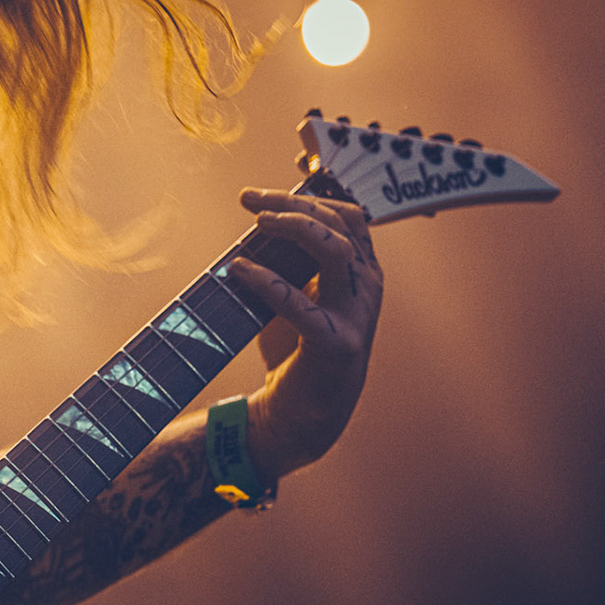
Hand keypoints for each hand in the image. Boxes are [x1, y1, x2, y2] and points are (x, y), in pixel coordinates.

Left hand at [222, 188, 383, 479]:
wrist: (302, 412)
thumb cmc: (295, 346)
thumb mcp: (295, 292)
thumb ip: (285, 258)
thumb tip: (255, 217)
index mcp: (362, 271)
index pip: (346, 215)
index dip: (308, 194)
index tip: (260, 192)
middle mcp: (367, 288)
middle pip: (340, 224)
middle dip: (294, 204)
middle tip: (251, 200)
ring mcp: (357, 316)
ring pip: (337, 252)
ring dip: (295, 229)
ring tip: (257, 223)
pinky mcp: (335, 345)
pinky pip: (302, 305)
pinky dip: (267, 282)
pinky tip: (237, 270)